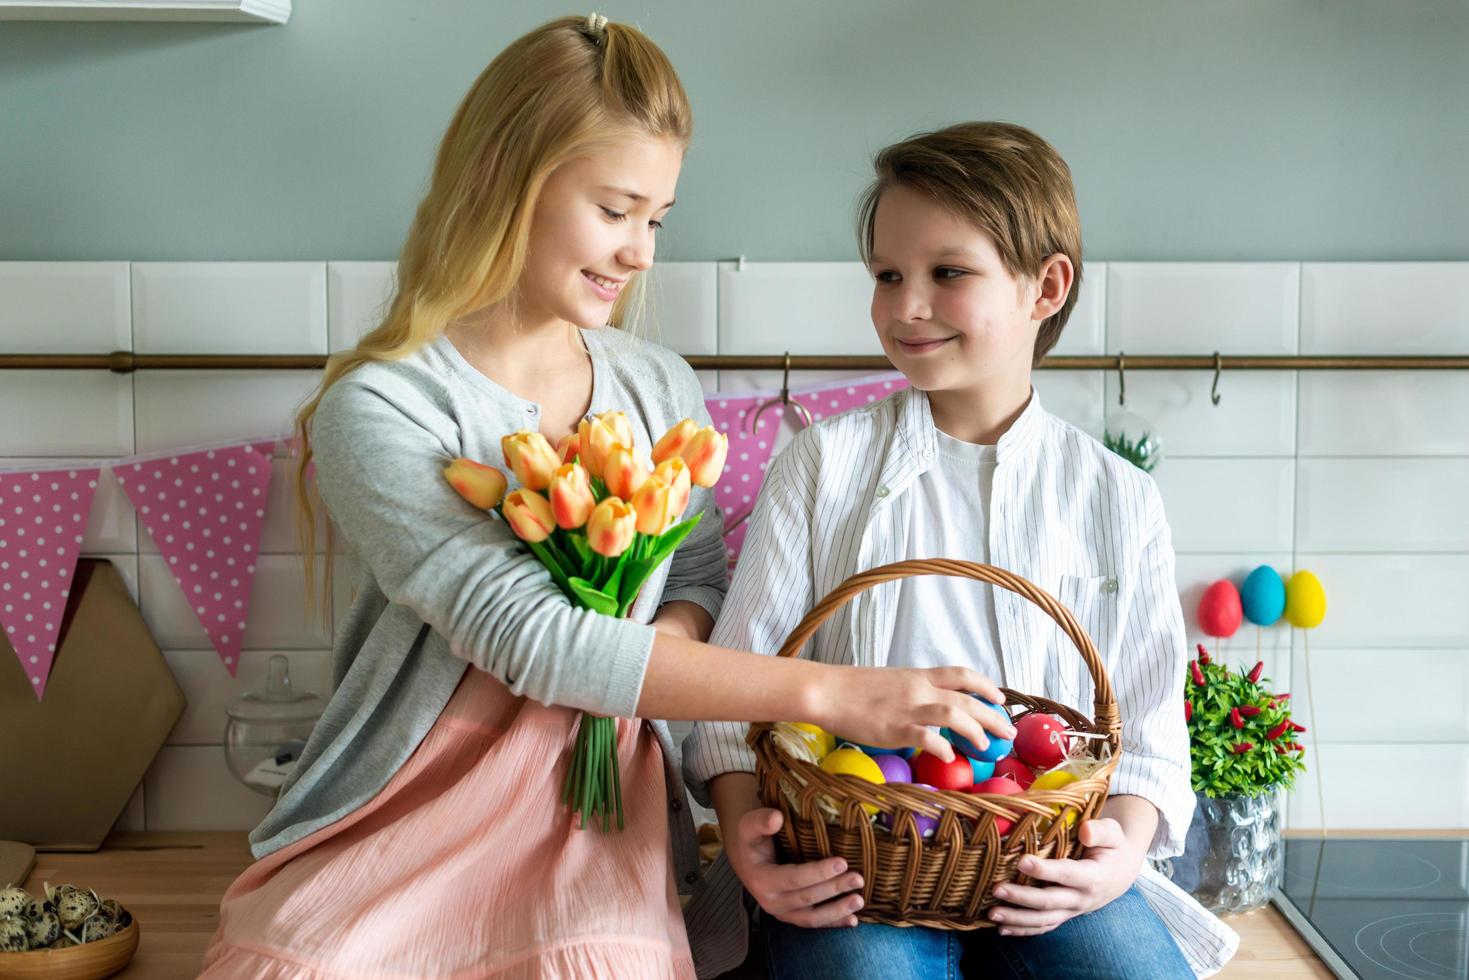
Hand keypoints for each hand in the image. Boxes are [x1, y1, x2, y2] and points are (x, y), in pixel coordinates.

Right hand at [725, 807, 864, 927]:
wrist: (749, 861)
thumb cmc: (753, 840)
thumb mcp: (750, 826)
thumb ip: (761, 820)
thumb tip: (777, 818)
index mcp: (761, 880)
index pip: (793, 878)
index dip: (818, 873)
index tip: (842, 862)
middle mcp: (770, 902)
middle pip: (807, 898)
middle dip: (834, 889)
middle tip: (858, 878)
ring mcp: (782, 913)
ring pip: (812, 918)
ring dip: (837, 911)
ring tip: (859, 900)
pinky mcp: (793, 917)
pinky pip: (815, 923)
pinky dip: (834, 923)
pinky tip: (853, 920)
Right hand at [810, 665, 1014, 761]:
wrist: (827, 690)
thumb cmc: (853, 688)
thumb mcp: (891, 683)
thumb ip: (912, 694)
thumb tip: (926, 712)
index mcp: (918, 676)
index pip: (962, 674)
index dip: (986, 685)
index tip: (1001, 698)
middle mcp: (918, 689)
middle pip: (966, 698)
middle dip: (992, 715)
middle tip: (1008, 732)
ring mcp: (907, 708)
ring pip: (953, 714)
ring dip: (975, 729)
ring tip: (985, 745)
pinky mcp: (894, 728)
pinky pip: (926, 737)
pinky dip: (941, 747)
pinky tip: (948, 757)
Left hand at [986, 818, 1141, 935]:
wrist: (1120, 872)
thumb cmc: (1112, 847)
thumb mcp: (1113, 833)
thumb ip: (1101, 830)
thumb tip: (1084, 831)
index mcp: (1094, 876)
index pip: (1068, 874)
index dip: (1045, 870)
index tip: (1022, 861)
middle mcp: (1083, 898)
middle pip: (1050, 902)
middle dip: (1022, 897)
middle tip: (997, 888)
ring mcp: (1073, 911)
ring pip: (1044, 920)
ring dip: (1017, 919)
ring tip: (992, 913)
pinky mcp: (1065, 915)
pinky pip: (1044, 927)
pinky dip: (1023, 930)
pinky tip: (1002, 929)